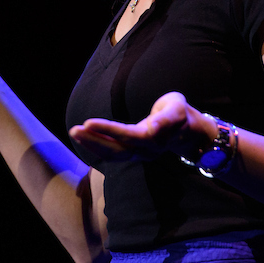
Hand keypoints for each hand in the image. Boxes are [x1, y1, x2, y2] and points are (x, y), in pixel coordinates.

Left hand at [68, 92, 217, 162]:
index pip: (128, 135)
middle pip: (117, 150)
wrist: (189, 132)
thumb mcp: (177, 107)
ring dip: (92, 145)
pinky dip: (97, 147)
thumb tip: (153, 128)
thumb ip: (166, 118)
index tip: (88, 122)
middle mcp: (146, 150)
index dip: (108, 130)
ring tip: (74, 132)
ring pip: (113, 155)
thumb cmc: (180, 113)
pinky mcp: (135, 154)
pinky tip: (83, 138)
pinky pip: (114, 154)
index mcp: (155, 137)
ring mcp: (140, 154)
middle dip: (94, 141)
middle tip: (74, 129)